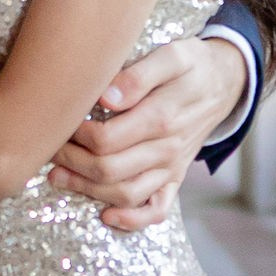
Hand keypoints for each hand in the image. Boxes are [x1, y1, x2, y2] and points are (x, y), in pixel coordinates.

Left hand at [50, 32, 247, 230]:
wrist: (225, 83)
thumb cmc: (193, 65)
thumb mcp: (174, 55)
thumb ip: (139, 75)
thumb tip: (106, 97)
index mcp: (161, 117)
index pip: (105, 139)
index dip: (74, 136)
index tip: (59, 123)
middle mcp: (166, 148)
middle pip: (108, 169)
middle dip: (71, 162)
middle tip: (50, 148)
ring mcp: (171, 167)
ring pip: (125, 192)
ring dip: (87, 190)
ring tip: (57, 176)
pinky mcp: (175, 178)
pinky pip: (157, 210)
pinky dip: (132, 219)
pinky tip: (106, 216)